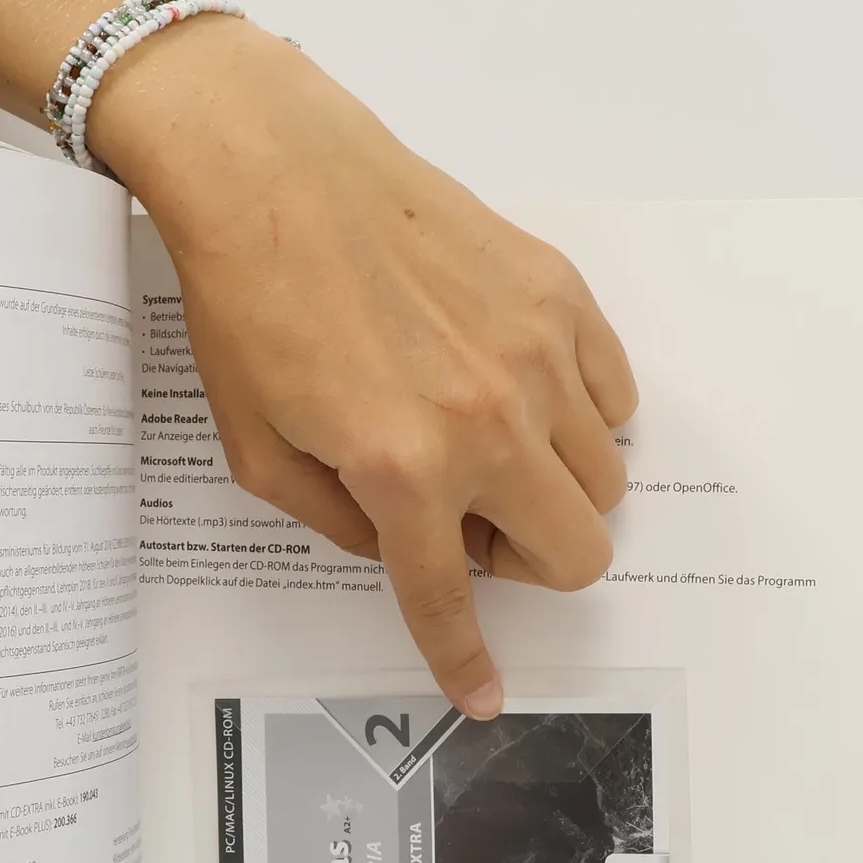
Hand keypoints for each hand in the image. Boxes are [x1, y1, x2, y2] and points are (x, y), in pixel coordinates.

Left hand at [93, 21, 639, 717]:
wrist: (271, 168)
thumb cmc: (247, 304)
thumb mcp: (256, 452)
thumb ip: (339, 526)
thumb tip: (403, 550)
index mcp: (402, 468)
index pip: (450, 598)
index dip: (466, 660)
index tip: (482, 693)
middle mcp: (486, 420)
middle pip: (578, 553)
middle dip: (527, 564)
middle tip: (469, 523)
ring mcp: (536, 353)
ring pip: (605, 480)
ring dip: (554, 491)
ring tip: (490, 447)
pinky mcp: (556, 293)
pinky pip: (615, 396)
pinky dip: (580, 417)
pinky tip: (518, 390)